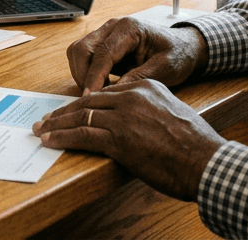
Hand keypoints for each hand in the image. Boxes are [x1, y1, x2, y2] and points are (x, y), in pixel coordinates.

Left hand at [32, 79, 223, 200]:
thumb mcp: (171, 112)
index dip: (84, 102)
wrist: (204, 160)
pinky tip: (51, 141)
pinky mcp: (119, 139)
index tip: (71, 109)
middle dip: (64, 111)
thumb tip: (134, 121)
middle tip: (47, 118)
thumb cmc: (194, 143)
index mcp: (145, 86)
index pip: (105, 92)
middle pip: (88, 101)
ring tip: (42, 130)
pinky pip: (83, 135)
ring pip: (81, 116)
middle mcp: (132, 97)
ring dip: (57, 124)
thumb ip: (149, 110)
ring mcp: (124, 117)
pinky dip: (63, 137)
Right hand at [68, 18, 207, 93]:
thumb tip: (113, 91)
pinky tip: (100, 87)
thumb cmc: (177, 55)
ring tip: (98, 93)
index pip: (102, 52)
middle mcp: (113, 27)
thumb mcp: (164, 69)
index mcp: (129, 28)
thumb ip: (139, 77)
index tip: (91, 96)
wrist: (183, 47)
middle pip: (81, 48)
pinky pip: (83, 57)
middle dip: (83, 75)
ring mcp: (106, 34)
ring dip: (81, 74)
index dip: (94, 76)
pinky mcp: (103, 45)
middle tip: (94, 97)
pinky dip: (85, 73)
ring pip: (77, 52)